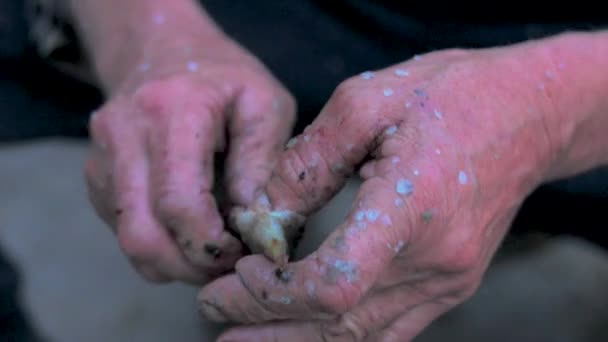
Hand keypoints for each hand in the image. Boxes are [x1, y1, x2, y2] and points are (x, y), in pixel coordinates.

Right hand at [84, 35, 295, 283]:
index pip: (179, 203)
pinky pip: (124, 232)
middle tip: (227, 263)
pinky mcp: (96, 178)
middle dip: (191, 267)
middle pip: (143, 235)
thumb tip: (254, 223)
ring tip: (212, 249)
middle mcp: (124, 136)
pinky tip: (188, 229)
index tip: (241, 250)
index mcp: (172, 112)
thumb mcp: (265, 104)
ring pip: (129, 242)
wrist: (163, 51)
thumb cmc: (224, 78)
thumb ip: (263, 162)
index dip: (211, 245)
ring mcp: (102, 159)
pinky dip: (159, 246)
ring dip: (175, 263)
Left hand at [198, 44, 562, 339]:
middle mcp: (437, 261)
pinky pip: (388, 328)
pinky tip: (301, 330)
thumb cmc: (451, 96)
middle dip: (266, 325)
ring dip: (296, 341)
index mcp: (414, 208)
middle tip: (214, 313)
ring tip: (241, 336)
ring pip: (362, 337)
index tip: (239, 272)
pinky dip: (337, 334)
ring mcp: (448, 280)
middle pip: (339, 323)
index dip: (274, 293)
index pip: (337, 285)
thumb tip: (261, 215)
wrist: (527, 113)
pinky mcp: (450, 283)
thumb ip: (307, 164)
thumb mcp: (367, 103)